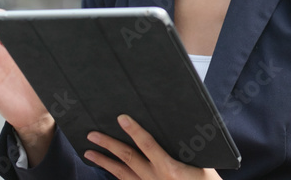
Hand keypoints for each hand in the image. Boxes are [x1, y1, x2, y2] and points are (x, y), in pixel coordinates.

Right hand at [0, 10, 54, 162]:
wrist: (32, 114)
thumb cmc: (43, 92)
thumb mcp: (51, 78)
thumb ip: (53, 67)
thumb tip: (70, 63)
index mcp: (26, 48)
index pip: (19, 28)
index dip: (17, 20)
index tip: (19, 19)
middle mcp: (10, 50)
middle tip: (0, 20)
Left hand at [84, 115, 221, 179]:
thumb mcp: (201, 163)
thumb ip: (184, 150)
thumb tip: (173, 129)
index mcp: (170, 169)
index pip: (148, 145)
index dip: (134, 130)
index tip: (122, 118)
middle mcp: (156, 179)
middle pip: (128, 158)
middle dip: (108, 145)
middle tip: (92, 134)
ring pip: (122, 173)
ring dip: (104, 162)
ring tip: (89, 152)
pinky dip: (115, 175)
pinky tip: (106, 170)